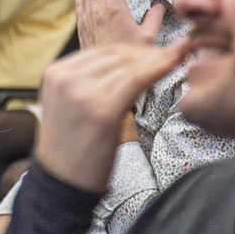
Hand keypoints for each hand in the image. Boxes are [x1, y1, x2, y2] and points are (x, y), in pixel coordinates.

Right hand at [35, 41, 190, 192]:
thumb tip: (128, 65)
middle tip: (175, 51)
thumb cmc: (72, 146)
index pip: (101, 51)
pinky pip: (136, 81)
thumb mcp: (70, 104)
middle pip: (115, 55)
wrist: (63, 182)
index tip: (156, 53)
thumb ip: (88, 82)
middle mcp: (65, 78)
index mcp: (54, 74)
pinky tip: (174, 64)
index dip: (133, 50)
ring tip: (180, 56)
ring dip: (158, 59)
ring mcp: (81, 93)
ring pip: (128, 66)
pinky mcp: (101, 109)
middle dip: (148, 53)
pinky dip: (158, 70)